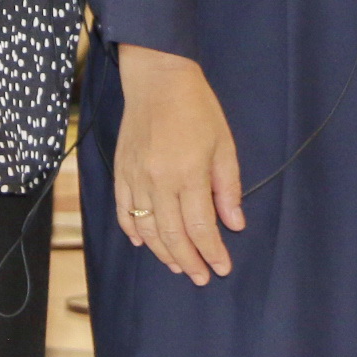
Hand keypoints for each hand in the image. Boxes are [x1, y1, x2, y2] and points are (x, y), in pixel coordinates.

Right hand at [112, 45, 242, 286]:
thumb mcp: (223, 144)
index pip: (201, 227)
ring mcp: (136, 177)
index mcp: (189, 173)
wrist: (157, 79)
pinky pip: (123, 210)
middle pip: (173, 235)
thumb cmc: (196, 108)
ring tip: (177, 266)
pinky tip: (143, 242)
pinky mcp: (121, 172)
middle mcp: (159, 181)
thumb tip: (234, 223)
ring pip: (147, 229)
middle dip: (189, 261)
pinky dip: (133, 230)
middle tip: (201, 277)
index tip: (222, 268)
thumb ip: (228, 187)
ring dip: (162, 252)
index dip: (212, 252)